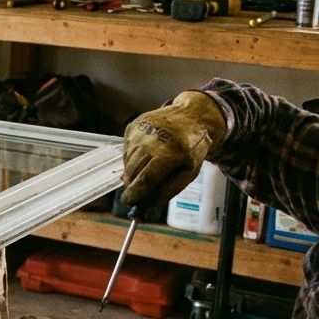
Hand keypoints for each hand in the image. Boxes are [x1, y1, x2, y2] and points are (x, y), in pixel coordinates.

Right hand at [122, 91, 226, 205]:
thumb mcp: (190, 171)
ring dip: (132, 171)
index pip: (145, 179)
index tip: (128, 202)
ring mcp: (139, 132)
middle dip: (132, 185)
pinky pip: (126, 149)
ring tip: (146, 169)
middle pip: (133, 171)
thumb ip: (169, 189)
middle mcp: (151, 141)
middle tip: (137, 191)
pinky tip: (145, 154)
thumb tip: (148, 203)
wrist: (190, 115)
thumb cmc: (192, 147)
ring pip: (127, 161)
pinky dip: (132, 157)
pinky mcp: (132, 127)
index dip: (135, 193)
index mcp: (169, 154)